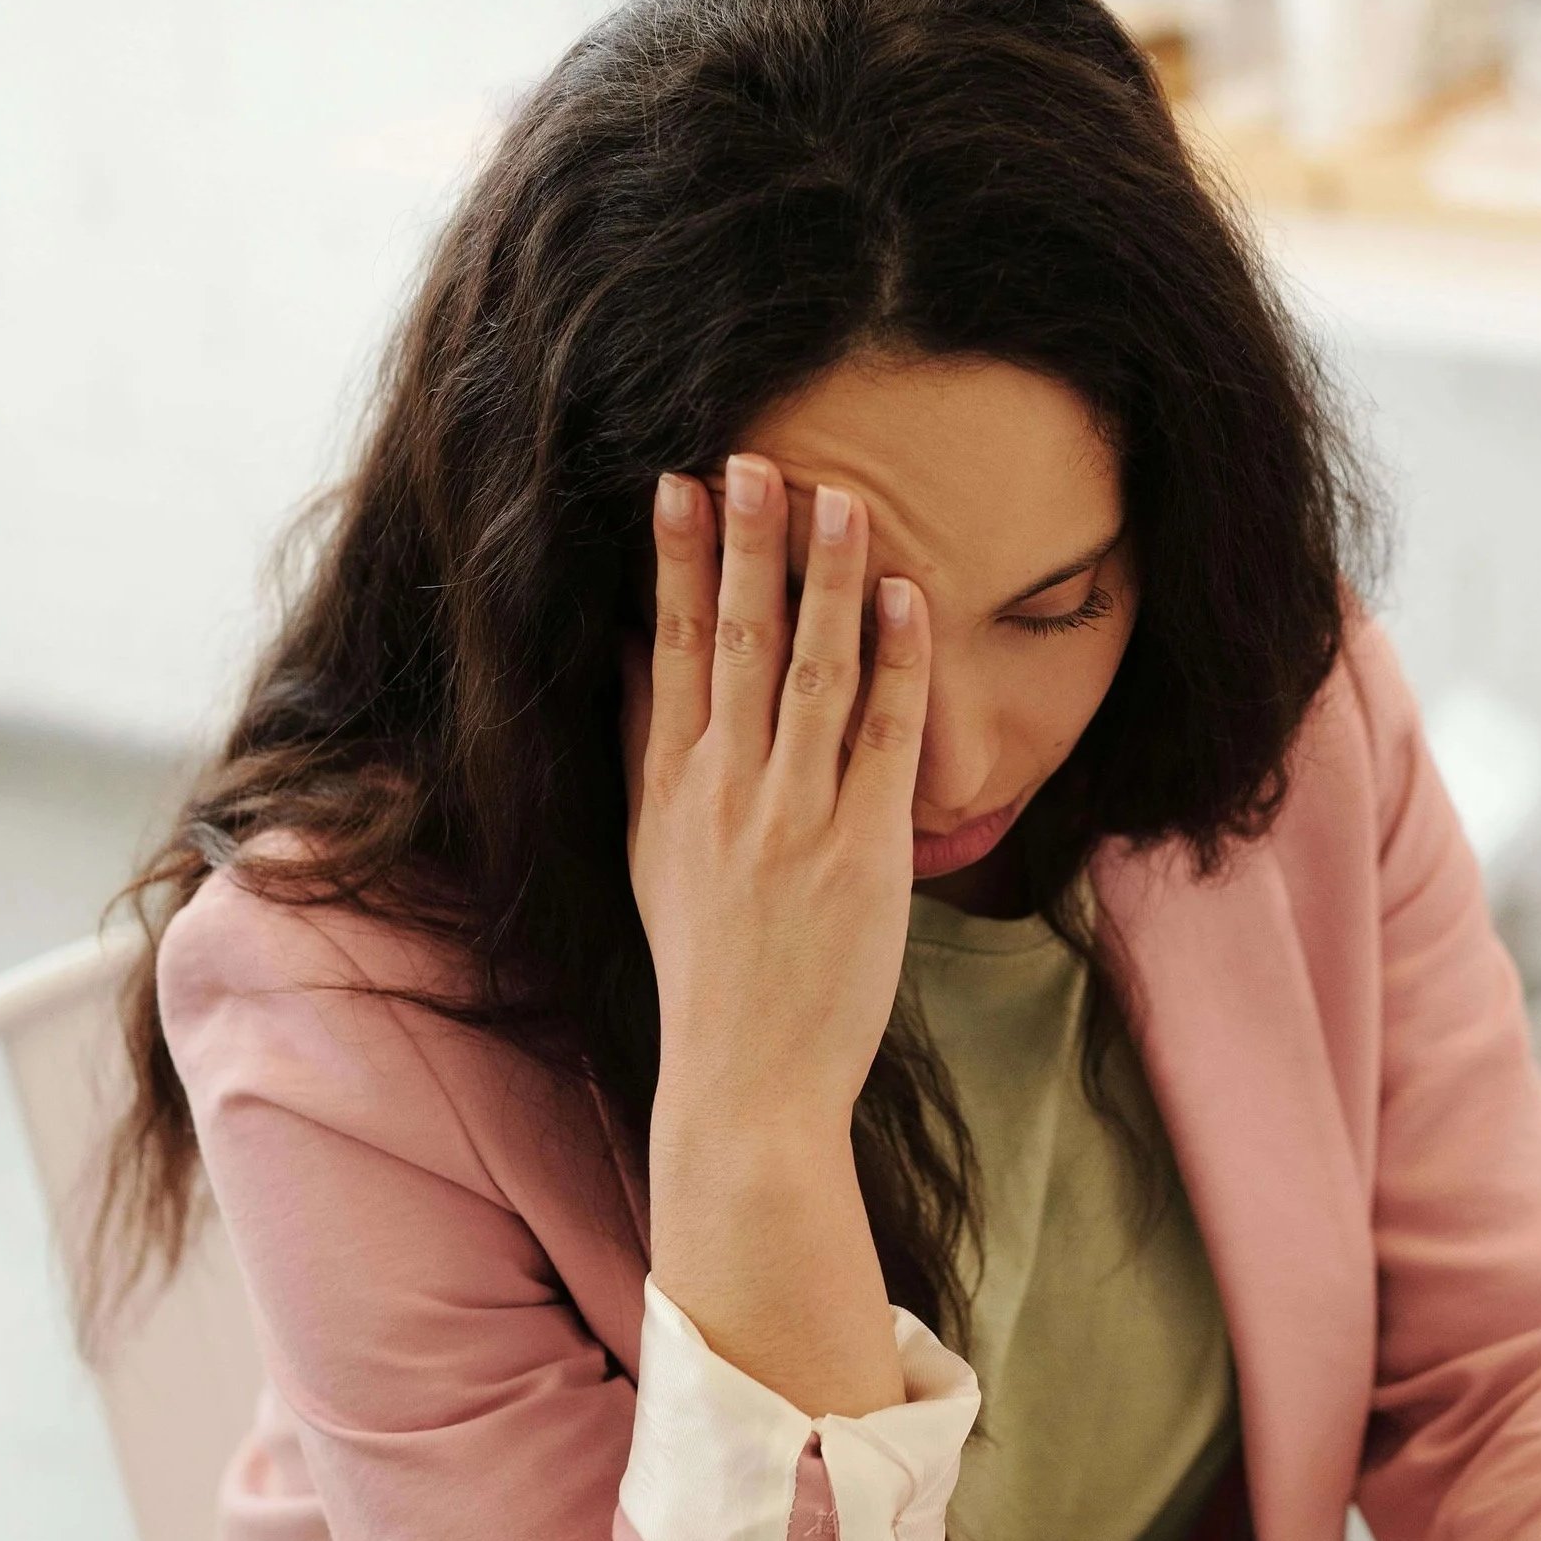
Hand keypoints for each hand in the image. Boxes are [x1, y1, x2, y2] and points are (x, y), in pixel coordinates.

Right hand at [631, 454, 925, 1417]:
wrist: (744, 1083)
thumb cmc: (709, 971)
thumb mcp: (649, 856)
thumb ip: (643, 752)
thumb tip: (635, 658)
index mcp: (669, 790)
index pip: (670, 651)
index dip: (676, 565)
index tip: (679, 485)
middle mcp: (723, 792)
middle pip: (734, 642)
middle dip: (747, 544)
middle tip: (757, 457)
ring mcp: (791, 818)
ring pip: (808, 671)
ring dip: (825, 579)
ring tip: (842, 497)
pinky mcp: (860, 849)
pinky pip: (879, 735)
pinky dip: (892, 662)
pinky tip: (905, 598)